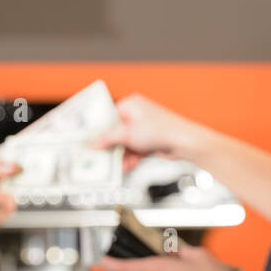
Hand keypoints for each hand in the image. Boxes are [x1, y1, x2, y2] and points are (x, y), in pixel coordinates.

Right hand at [90, 94, 209, 170]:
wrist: (183, 143)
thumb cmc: (161, 130)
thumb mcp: (128, 134)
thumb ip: (107, 138)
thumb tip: (93, 143)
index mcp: (130, 105)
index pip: (108, 117)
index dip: (97, 131)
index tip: (87, 141)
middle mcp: (137, 115)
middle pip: (115, 133)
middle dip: (109, 147)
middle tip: (97, 157)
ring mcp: (143, 129)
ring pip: (124, 144)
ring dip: (120, 156)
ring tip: (114, 166)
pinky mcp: (148, 142)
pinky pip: (133, 151)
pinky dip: (130, 159)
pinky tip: (126, 166)